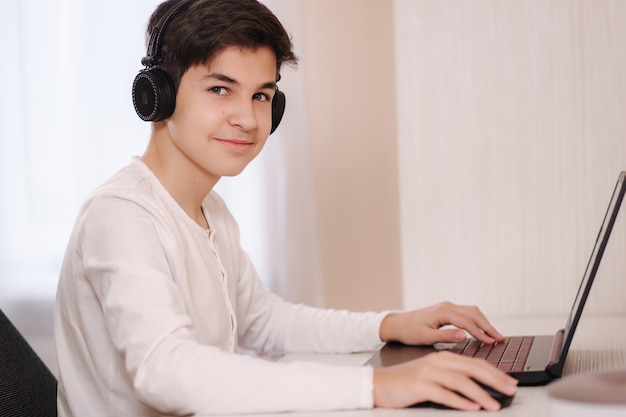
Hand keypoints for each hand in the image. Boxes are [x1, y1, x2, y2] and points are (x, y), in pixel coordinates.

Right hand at [373, 351, 517, 410]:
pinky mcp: (419, 385)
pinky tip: (471, 408)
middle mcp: (437, 362)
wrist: (378, 383)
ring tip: (494, 405)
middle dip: (495, 380)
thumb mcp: (432, 375)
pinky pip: (444, 394)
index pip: (475, 363)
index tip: (511, 382)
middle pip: (472, 368)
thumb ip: (453, 378)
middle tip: (511, 389)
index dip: (496, 372)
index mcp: (443, 358)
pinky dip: (460, 401)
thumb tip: (478, 389)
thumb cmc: (406, 382)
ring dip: (480, 394)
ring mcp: (428, 373)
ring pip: (461, 381)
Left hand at [379, 301, 503, 345]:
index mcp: (443, 312)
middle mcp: (447, 306)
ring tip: (495, 335)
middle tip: (500, 339)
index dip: (481, 333)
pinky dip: (477, 320)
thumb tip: (464, 335)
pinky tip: (482, 329)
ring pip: (472, 311)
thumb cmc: (409, 331)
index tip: (491, 342)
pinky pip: (467, 313)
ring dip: (484, 322)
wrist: (397, 324)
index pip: (467, 322)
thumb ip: (445, 336)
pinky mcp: (447, 310)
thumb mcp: (425, 337)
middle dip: (488, 326)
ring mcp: (447, 307)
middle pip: (473, 314)